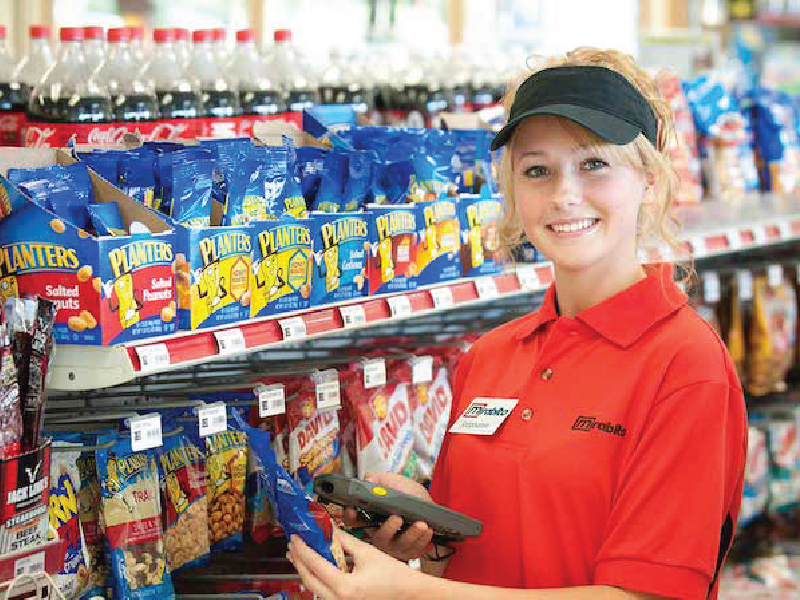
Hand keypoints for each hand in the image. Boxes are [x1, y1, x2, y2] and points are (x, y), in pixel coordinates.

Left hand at [288, 530, 419, 599]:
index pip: (316, 565)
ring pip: (314, 588)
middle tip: (292, 545)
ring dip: (305, 570)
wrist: (408, 593)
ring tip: (298, 554)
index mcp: (346, 587)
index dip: (303, 549)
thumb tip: (327, 528)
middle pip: (309, 580)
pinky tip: (314, 568)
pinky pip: (323, 592)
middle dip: (299, 561)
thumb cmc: (393, 574)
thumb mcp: (366, 552)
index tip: (295, 537)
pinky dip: (316, 578)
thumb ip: (343, 540)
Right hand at [343, 473, 433, 561]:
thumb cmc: (407, 493)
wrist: (427, 505)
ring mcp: (394, 545)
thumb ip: (380, 479)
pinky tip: (428, 530)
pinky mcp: (409, 551)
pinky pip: (415, 550)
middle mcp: (380, 534)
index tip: (353, 509)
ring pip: (399, 546)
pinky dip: (422, 540)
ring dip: (411, 535)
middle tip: (398, 518)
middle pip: (378, 537)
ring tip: (421, 524)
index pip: (352, 521)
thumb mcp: (393, 481)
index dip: (349, 516)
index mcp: (370, 518)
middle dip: (388, 529)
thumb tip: (369, 480)